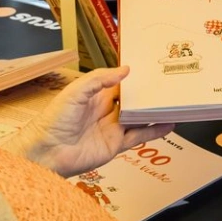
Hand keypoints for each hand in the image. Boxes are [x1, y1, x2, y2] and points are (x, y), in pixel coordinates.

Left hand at [14, 66, 174, 176]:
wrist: (47, 152)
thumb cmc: (53, 120)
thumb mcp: (75, 92)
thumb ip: (99, 79)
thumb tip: (125, 70)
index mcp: (95, 95)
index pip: (119, 82)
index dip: (134, 76)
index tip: (151, 68)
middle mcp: (106, 110)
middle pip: (132, 100)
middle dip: (148, 93)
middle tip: (167, 83)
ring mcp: (112, 128)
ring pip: (139, 117)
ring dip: (155, 111)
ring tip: (174, 103)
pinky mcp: (116, 144)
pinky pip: (139, 136)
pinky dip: (155, 131)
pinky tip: (169, 124)